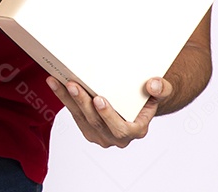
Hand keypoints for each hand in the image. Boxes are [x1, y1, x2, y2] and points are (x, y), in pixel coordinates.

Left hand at [47, 76, 172, 147]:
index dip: (108, 115)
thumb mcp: (161, 91)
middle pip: (96, 122)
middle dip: (83, 103)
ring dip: (68, 99)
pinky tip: (55, 83)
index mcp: (136, 130)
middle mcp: (117, 136)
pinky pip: (74, 113)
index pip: (121, 128)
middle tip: (74, 86)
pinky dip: (63, 98)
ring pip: (81, 117)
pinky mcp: (87, 127)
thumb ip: (161, 89)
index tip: (99, 99)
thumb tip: (153, 85)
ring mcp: (100, 133)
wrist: (138, 103)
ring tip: (58, 81)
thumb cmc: (147, 97)